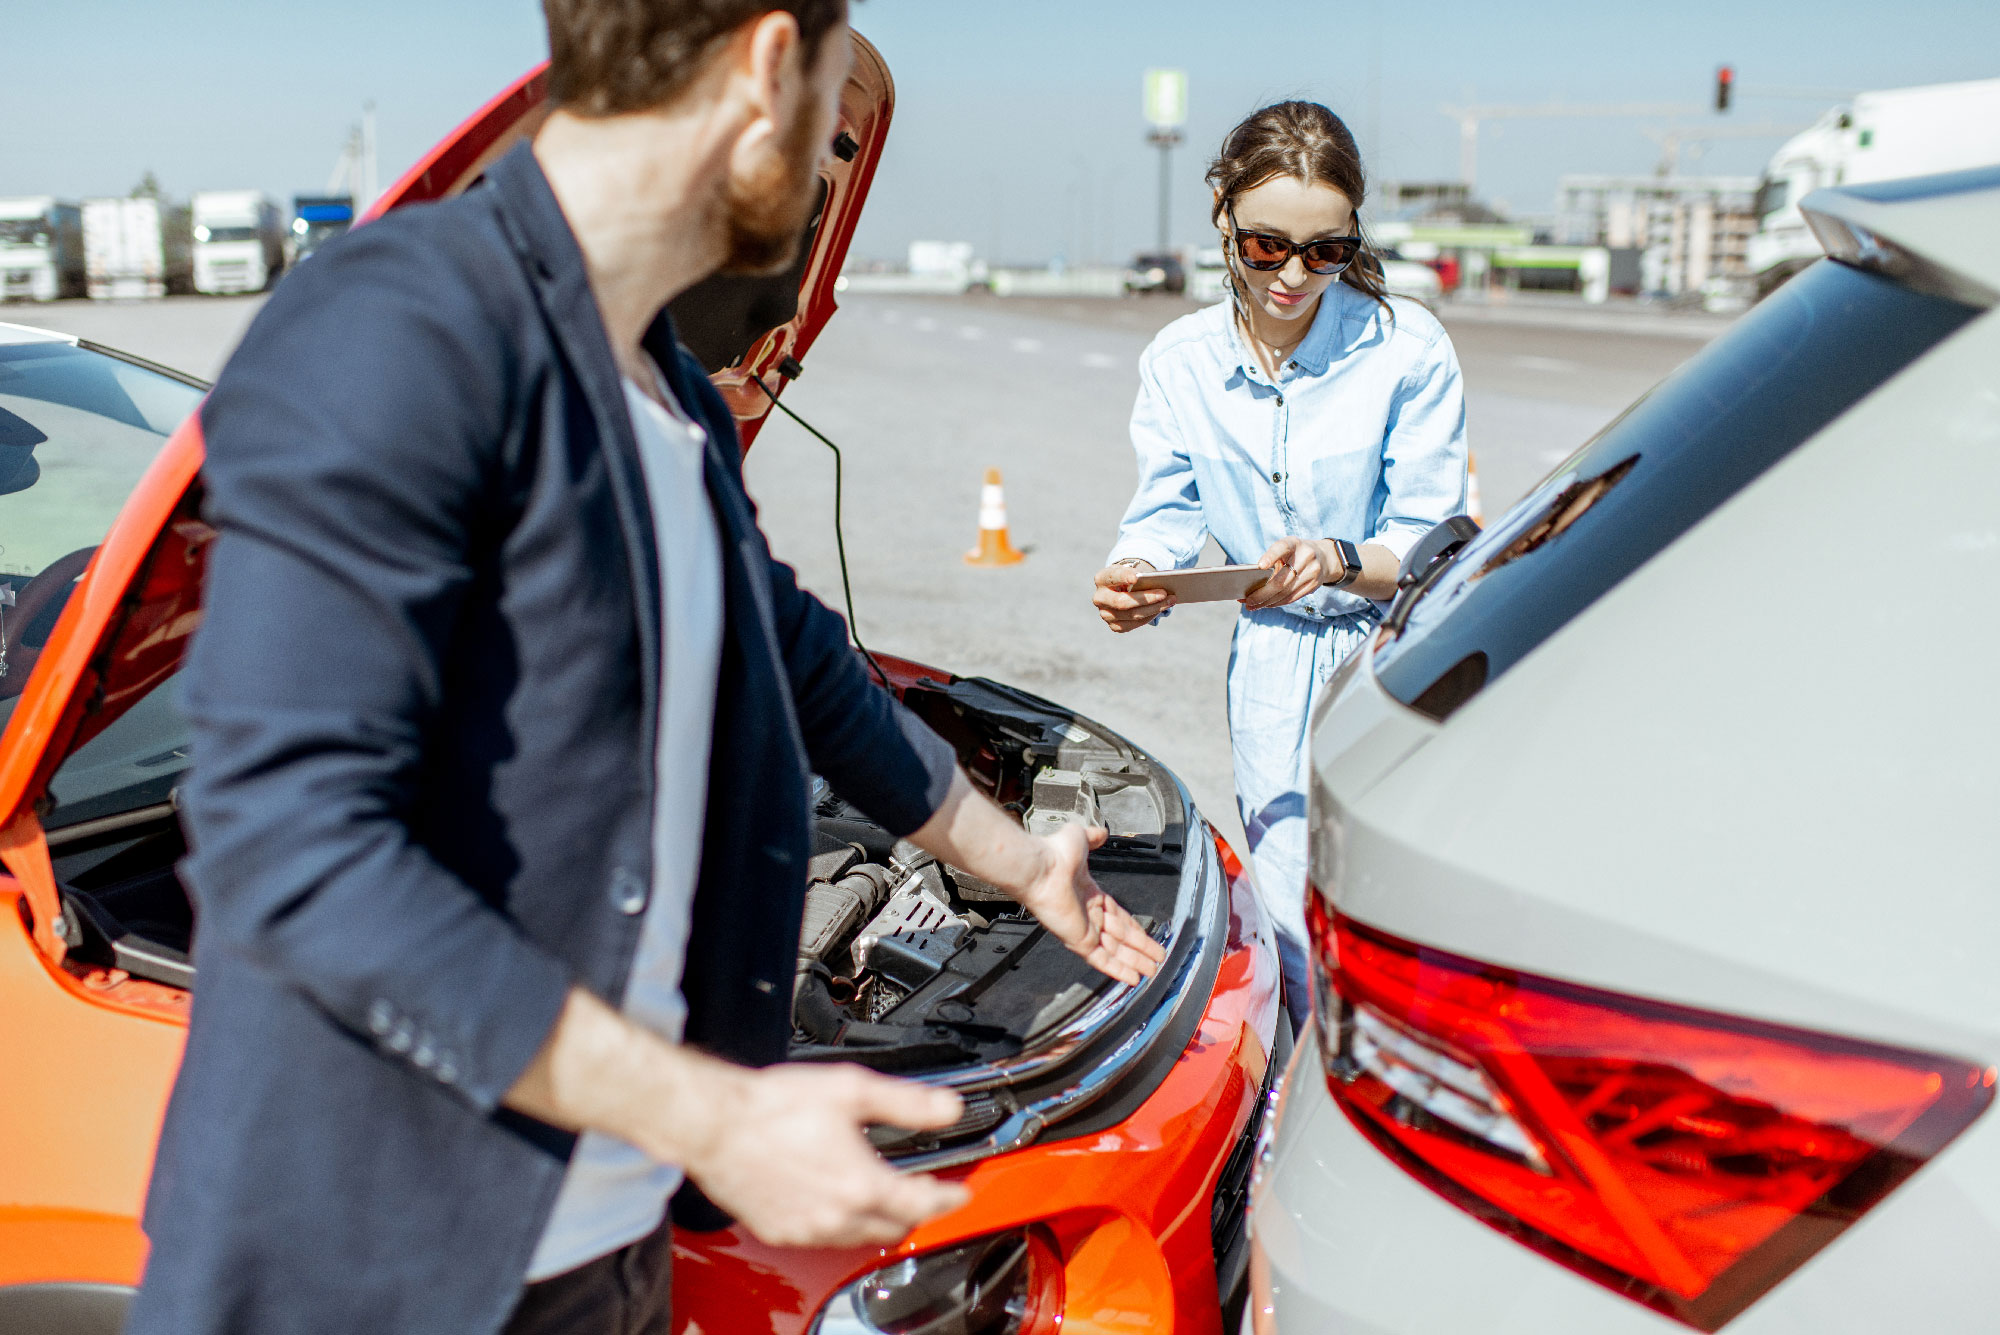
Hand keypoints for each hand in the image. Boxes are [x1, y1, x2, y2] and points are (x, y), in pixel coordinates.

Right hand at [504, 989, 970, 1249]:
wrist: (715, 1124)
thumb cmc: (773, 1106)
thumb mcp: (851, 1090)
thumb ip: (907, 1102)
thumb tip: (948, 1106)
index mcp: (862, 1184)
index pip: (923, 1203)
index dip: (950, 1197)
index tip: (961, 1192)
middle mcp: (837, 1216)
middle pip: (894, 1227)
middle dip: (914, 1210)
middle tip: (922, 1191)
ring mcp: (806, 1230)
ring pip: (859, 1238)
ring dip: (877, 1220)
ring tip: (880, 1195)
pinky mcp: (780, 1232)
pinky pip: (823, 1239)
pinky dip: (839, 1225)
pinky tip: (834, 1201)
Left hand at [1009, 822, 1167, 984]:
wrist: (1040, 867)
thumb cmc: (1056, 853)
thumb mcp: (1081, 839)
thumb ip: (1093, 838)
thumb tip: (1102, 833)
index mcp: (1091, 895)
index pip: (1119, 917)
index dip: (1135, 929)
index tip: (1148, 938)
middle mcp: (1088, 915)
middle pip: (1121, 938)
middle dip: (1140, 950)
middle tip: (1158, 961)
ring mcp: (1083, 929)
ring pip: (1115, 951)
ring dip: (1134, 963)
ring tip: (1153, 973)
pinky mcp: (1079, 940)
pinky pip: (1101, 959)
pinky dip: (1117, 970)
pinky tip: (1132, 979)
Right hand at [1092, 561, 1171, 632]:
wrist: (1122, 589)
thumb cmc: (1130, 577)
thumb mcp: (1133, 571)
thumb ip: (1142, 577)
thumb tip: (1161, 589)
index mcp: (1102, 579)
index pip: (1113, 577)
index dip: (1124, 577)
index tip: (1137, 577)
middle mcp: (1099, 598)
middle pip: (1122, 602)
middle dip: (1146, 598)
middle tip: (1165, 593)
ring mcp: (1105, 614)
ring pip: (1132, 615)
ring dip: (1154, 608)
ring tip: (1170, 600)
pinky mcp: (1114, 626)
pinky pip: (1134, 624)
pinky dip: (1150, 616)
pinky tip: (1161, 609)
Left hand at [1242, 536, 1331, 609]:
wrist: (1323, 557)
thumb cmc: (1294, 553)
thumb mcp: (1285, 549)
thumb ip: (1271, 560)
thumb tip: (1251, 584)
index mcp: (1294, 543)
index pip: (1282, 548)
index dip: (1270, 557)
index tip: (1260, 566)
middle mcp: (1306, 556)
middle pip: (1281, 581)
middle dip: (1262, 594)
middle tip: (1247, 601)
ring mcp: (1312, 572)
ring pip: (1285, 593)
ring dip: (1267, 602)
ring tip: (1253, 606)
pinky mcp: (1314, 585)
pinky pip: (1292, 598)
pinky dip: (1277, 603)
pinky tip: (1267, 604)